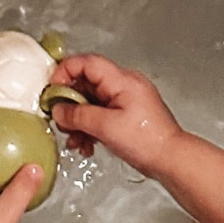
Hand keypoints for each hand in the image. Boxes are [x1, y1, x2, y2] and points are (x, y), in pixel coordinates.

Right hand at [45, 53, 181, 175]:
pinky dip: (90, 128)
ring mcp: (125, 100)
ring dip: (78, 121)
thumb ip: (77, 116)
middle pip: (86, 84)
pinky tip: (87, 144)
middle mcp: (124, 85)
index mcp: (122, 80)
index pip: (87, 62)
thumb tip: (58, 110)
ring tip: (75, 139)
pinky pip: (100, 114)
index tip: (53, 90)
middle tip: (62, 120)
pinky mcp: (126, 115)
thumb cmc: (148, 141)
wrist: (170, 159)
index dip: (65, 72)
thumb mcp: (105, 127)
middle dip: (70, 104)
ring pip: (91, 102)